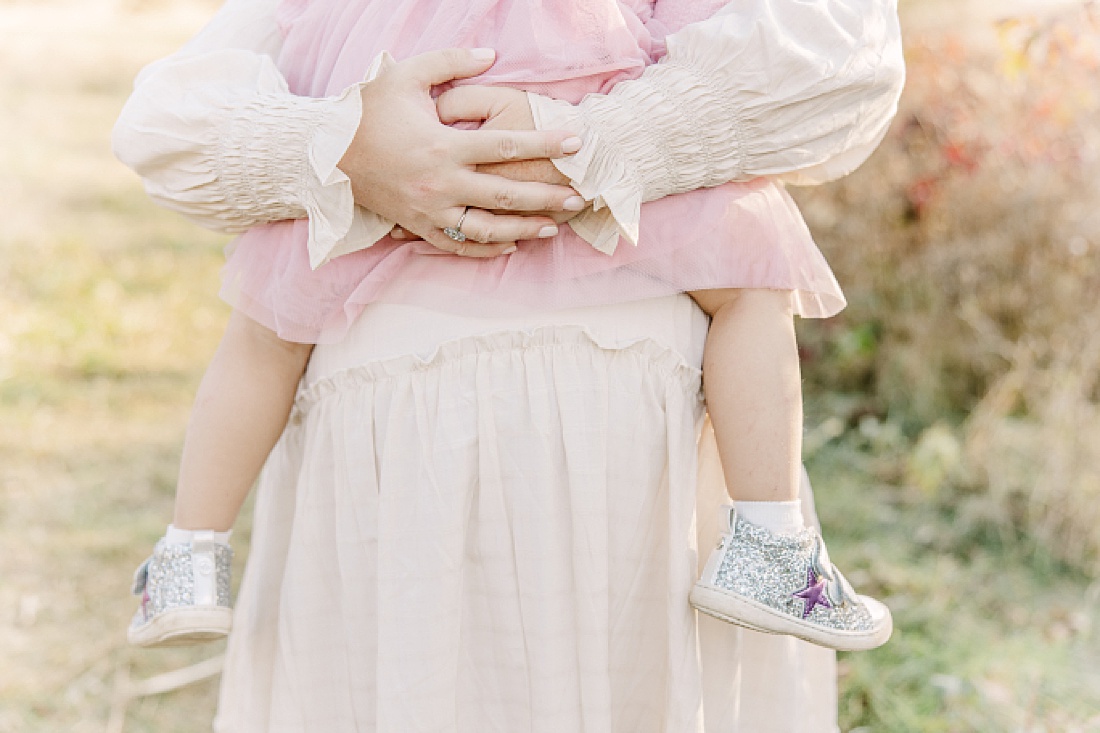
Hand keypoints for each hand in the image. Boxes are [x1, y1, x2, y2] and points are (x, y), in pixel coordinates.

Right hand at [338, 49, 582, 256]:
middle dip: (546, 196)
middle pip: (506, 194)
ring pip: (487, 228)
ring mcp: (430, 210)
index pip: (506, 145)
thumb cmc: (367, 110)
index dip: (544, 144)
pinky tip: (513, 245)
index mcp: (443, 144)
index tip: (575, 143)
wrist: (325, 152)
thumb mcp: (407, 75)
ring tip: (554, 228)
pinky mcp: (419, 226)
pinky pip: (459, 245)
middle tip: (579, 197)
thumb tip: (491, 54)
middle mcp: (441, 182)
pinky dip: (488, 249)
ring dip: (524, 229)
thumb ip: (452, 62)